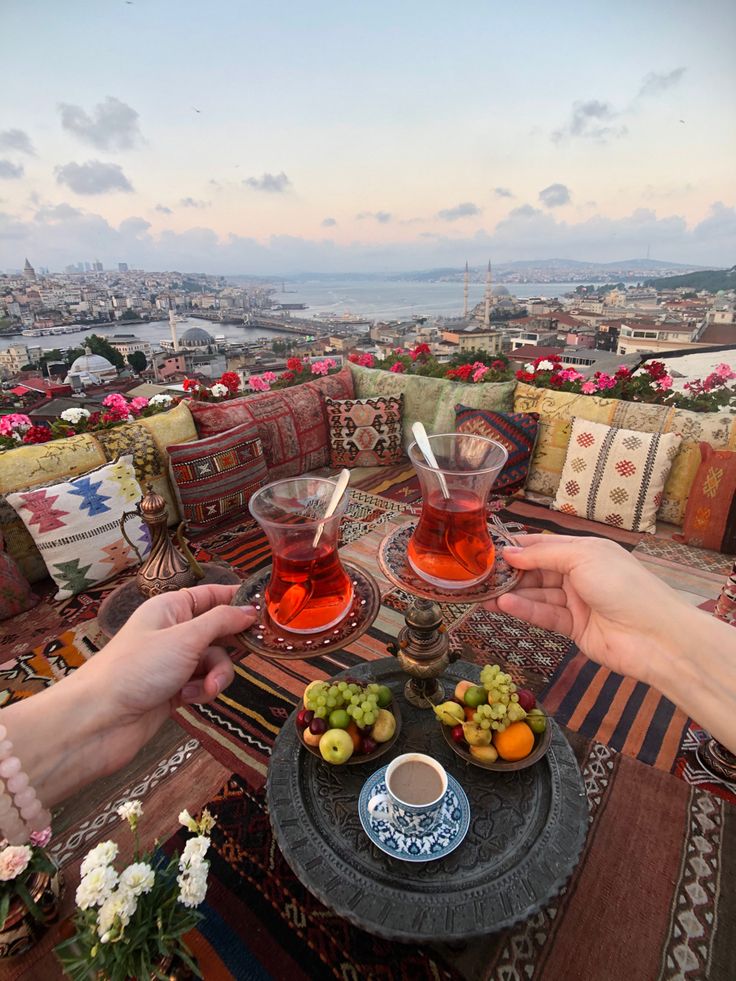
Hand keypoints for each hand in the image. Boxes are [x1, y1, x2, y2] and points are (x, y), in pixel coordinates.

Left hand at [73, 584, 255, 773]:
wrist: (100, 720)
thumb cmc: (138, 668)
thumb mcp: (186, 637)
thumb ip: (222, 622)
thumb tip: (249, 611)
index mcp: (170, 608)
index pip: (212, 594)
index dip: (237, 600)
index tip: (266, 610)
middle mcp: (173, 631)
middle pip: (218, 631)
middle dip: (231, 645)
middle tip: (250, 651)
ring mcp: (174, 663)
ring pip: (215, 662)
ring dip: (217, 675)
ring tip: (204, 688)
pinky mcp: (174, 691)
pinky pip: (203, 685)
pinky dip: (202, 692)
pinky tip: (188, 700)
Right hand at [485, 535, 689, 685]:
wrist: (655, 636)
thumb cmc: (623, 586)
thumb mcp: (583, 557)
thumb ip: (544, 555)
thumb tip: (509, 553)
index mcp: (586, 551)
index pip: (545, 546)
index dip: (519, 547)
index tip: (490, 549)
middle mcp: (580, 574)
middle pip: (538, 572)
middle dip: (511, 573)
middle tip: (480, 576)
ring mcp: (578, 602)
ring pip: (539, 595)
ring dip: (513, 593)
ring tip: (484, 594)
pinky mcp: (575, 629)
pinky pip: (546, 616)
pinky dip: (526, 610)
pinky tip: (505, 605)